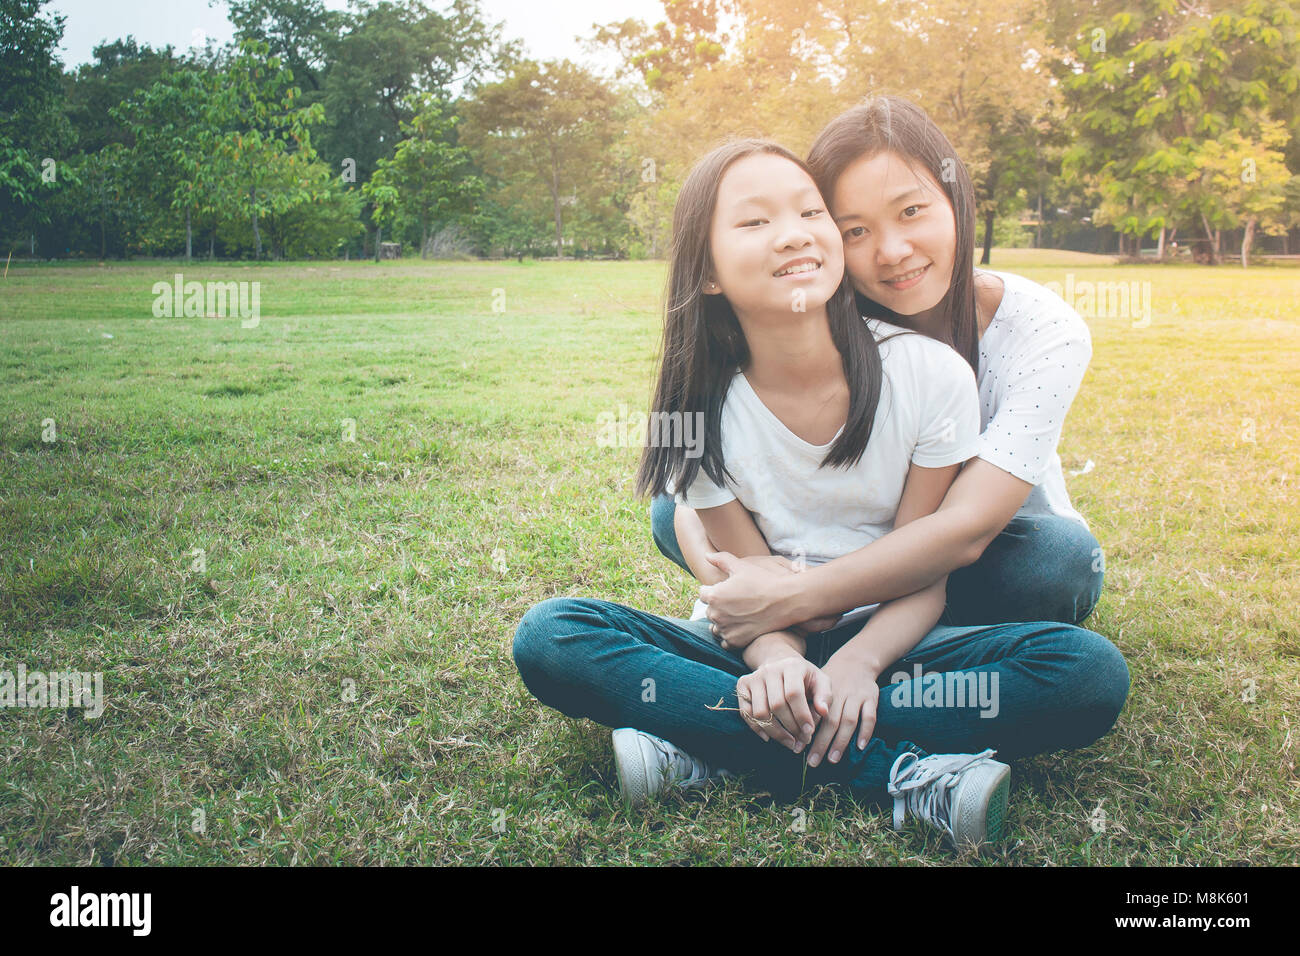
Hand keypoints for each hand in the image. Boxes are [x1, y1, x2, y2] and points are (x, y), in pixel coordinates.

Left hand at [701, 552, 831, 647]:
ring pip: (716, 626)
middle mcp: (716, 614)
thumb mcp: (741, 566)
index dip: (714, 590)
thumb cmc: (763, 580)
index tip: (727, 589)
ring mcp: (726, 629)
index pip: (702, 593)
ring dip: (723, 622)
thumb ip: (721, 560)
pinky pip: (725, 641)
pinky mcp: (736, 641)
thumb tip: (706, 555)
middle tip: (737, 601)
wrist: (786, 600)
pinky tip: (741, 627)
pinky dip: (730, 635)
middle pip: (709, 610)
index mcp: (714, 595)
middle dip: (718, 606)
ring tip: (739, 614)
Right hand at [736, 654, 830, 752]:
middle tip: (801, 740)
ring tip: (789, 742)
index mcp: (791, 665)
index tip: (809, 732)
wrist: (780, 662)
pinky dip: (757, 728)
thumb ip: (825, 696)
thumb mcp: (820, 681)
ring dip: (775, 732)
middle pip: (776, 705)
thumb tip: (823, 712)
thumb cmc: (804, 677)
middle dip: (790, 727)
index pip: (793, 693)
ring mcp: (754, 677)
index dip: (801, 715)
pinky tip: (769, 737)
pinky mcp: (742, 685)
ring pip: (760, 712)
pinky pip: (746, 713)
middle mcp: (770, 669)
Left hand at [805, 649, 880, 767]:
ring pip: (849, 721)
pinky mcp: (871, 698)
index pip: (813, 714)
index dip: (806, 732)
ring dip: (841, 741)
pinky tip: (860, 746)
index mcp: (823, 692)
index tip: (798, 749)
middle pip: (830, 721)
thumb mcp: (818, 686)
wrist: (856, 661)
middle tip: (812, 762)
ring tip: (832, 759)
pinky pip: (870, 716)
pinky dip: (866, 731)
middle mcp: (839, 695)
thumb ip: (809, 705)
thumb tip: (794, 730)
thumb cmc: (832, 680)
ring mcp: (856, 697)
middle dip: (821, 743)